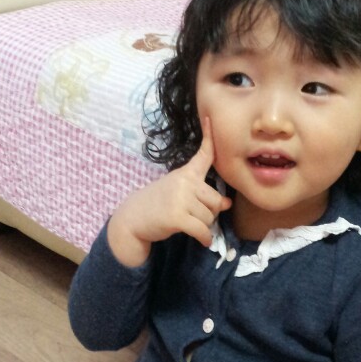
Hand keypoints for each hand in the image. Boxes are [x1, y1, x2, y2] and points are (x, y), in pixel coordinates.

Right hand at [107, 117, 231, 266]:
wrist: (132, 219)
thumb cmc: (158, 205)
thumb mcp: (179, 193)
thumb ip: (203, 195)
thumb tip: (228, 203)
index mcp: (185, 173)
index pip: (202, 155)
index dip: (209, 138)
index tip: (210, 120)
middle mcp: (184, 182)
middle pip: (216, 200)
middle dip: (211, 213)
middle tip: (196, 216)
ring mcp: (180, 198)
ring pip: (210, 217)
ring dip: (204, 226)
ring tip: (189, 225)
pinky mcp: (177, 217)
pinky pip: (202, 229)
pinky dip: (205, 238)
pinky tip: (203, 241)